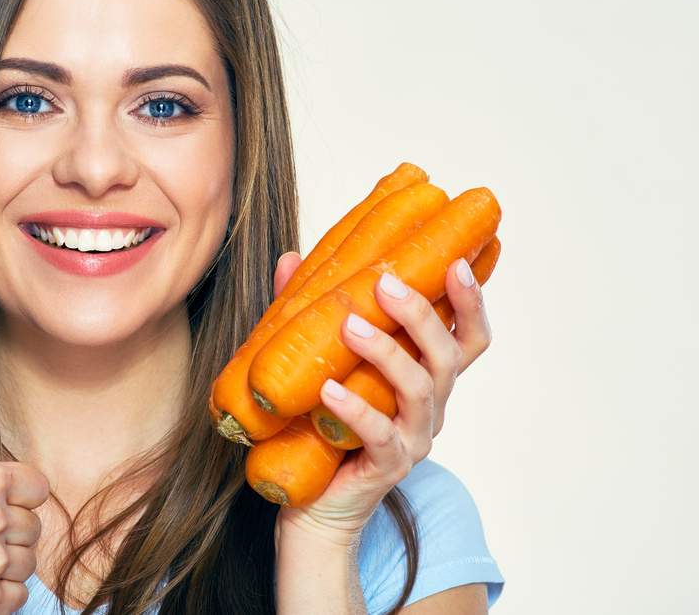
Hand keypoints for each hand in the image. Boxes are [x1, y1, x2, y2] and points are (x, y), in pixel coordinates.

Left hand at [269, 251, 491, 544]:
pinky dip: (356, 410)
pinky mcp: (388, 466)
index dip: (470, 301)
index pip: (467, 337)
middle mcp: (430, 406)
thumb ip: (312, 311)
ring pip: (419, 390)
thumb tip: (291, 258)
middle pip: (446, 355)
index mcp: (426, 377)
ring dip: (387, 353)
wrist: (312, 504)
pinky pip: (380, 435)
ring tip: (351, 326)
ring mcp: (413, 438)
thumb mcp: (323, 360)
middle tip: (386, 283)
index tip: (457, 261)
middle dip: (422, 314)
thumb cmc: (322, 425)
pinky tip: (330, 391)